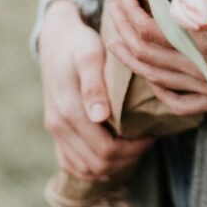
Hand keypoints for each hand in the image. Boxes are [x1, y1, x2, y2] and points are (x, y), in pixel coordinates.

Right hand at [38, 0, 152, 180]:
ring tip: (134, 147)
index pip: (105, 150)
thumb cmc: (79, 44)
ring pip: (85, 169)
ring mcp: (55, 130)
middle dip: (127, 159)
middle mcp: (58, 125)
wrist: (56, 37)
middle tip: (148, 141)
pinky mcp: (56, 130)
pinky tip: (114, 154)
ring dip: (112, 166)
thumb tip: (99, 117)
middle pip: (98, 164)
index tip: (152, 135)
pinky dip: (93, 166)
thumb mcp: (90, 56)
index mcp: (69, 110)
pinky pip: (71, 163)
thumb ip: (94, 86)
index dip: (133, 150)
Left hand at [106, 0, 206, 118]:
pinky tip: (149, 75)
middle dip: (122, 28)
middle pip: (144, 52)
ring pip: (152, 76)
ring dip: (128, 55)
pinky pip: (174, 100)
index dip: (132, 11)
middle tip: (113, 5)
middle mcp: (198, 72)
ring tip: (115, 35)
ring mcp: (204, 91)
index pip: (152, 30)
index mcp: (206, 48)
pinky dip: (155, 87)